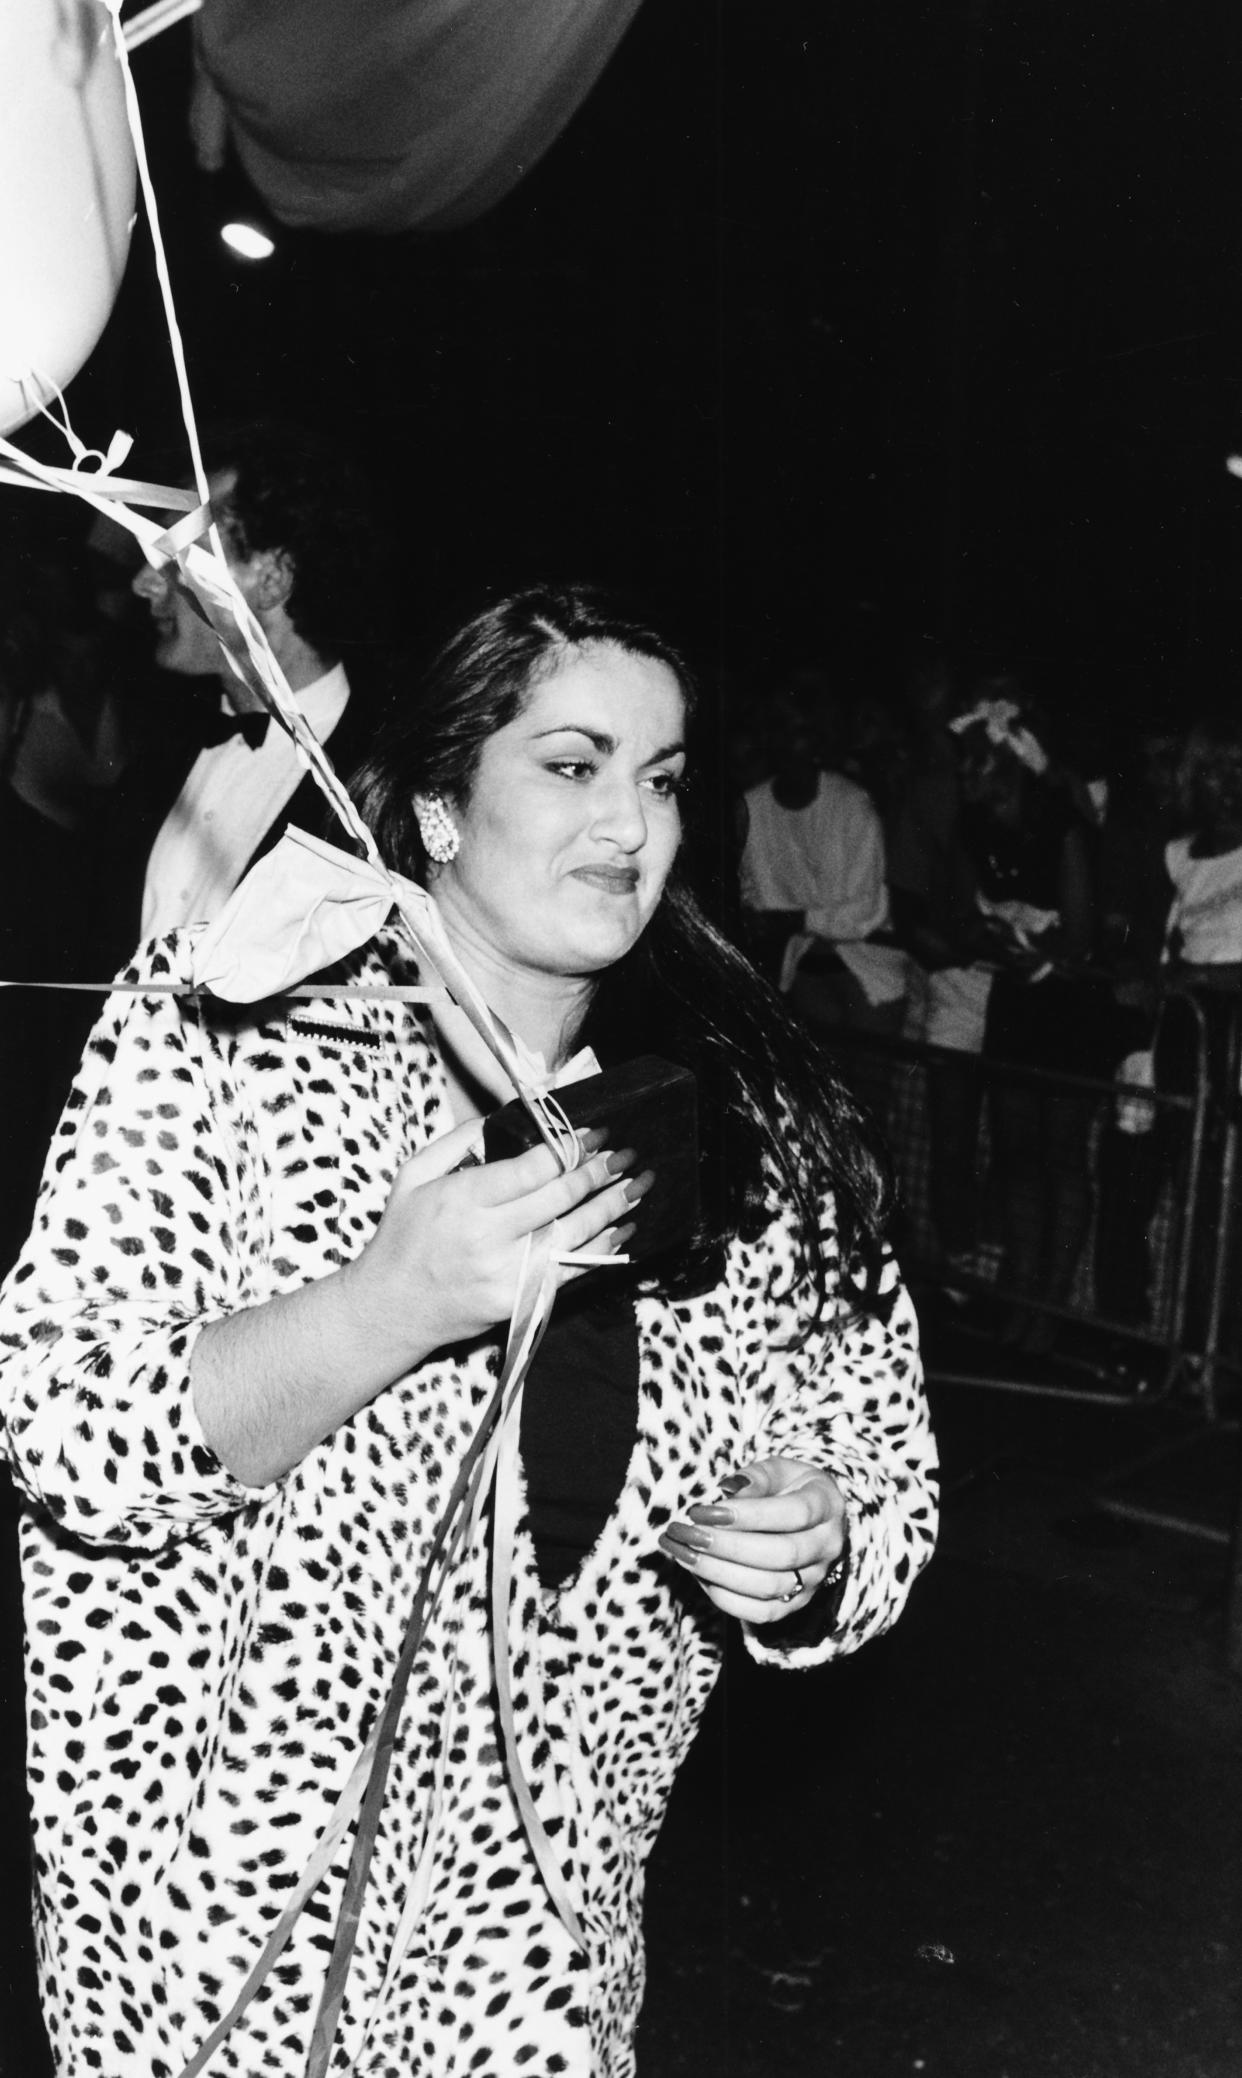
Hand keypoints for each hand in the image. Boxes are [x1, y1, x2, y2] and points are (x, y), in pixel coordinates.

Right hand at [342, 1128, 648, 1369]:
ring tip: (638, 1185)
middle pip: (561, 1199)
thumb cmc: (403, 1237)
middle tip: (626, 1153)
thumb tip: (504, 1118)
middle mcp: (490, 1237)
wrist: (392, 1307)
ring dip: (613, 1208)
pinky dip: (603, 1249)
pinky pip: (573, 1271)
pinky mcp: (522, 1301)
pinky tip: (623, 1229)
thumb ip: (456, 1141)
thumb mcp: (414, 1176)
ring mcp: (509, 1274)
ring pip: (576, 1235)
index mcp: (464, 1199)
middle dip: (600, 1172)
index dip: (571, 1148)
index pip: (533, 1168)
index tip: (595, 1133)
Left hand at [658, 1456, 847, 1623]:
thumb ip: (755, 1478)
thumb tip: (726, 1492)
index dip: (749, 1515)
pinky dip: (725, 1597)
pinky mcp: (795, 1605)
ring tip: (684, 1553)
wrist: (808, 1522)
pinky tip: (699, 1574)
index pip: (794, 1513)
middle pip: (781, 1554)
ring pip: (769, 1586)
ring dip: (719, 1572)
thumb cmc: (786, 1488)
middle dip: (727, 1546)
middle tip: (687, 1533)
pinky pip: (760, 1613)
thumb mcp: (776, 1470)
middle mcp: (827, 1546)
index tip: (705, 1511)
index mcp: (827, 1505)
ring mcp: (813, 1580)